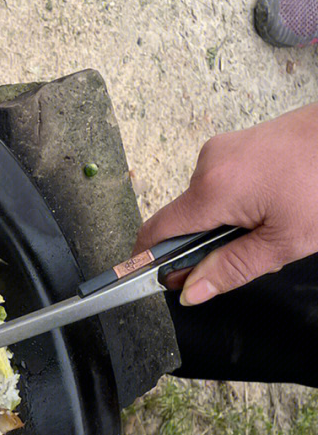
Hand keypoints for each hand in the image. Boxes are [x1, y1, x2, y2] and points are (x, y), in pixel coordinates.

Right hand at [134, 102, 317, 305]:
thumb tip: (190, 291)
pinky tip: (272, 204)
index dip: (151, 262)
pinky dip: (238, 203)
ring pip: (206, 204)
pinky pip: (221, 184)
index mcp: (213, 188)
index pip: (156, 232)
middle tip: (253, 255)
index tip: (159, 281)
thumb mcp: (283, 242)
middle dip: (208, 246)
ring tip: (272, 224)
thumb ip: (230, 269)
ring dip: (227, 224)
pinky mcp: (237, 144)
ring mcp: (222, 149)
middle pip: (185, 220)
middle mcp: (208, 163)